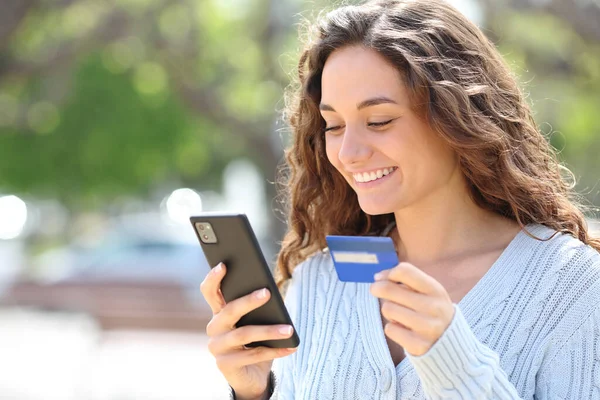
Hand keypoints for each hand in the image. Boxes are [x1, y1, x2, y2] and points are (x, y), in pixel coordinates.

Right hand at [200, 262, 296, 399]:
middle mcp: (214, 328)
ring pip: (244, 334)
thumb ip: (258, 306)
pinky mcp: (224, 365)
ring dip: (269, 331)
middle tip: (267, 292)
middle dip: (248, 301)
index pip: (210, 291)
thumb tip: (270, 290)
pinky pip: (252, 355)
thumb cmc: (255, 341)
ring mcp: (217, 347)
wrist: (252, 375)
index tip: (223, 264)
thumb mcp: (257, 321)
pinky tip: (290, 347)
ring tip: (289, 329)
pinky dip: (274, 350)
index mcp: (219, 312)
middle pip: (229, 310)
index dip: (213, 278)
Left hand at [369, 262, 454, 356]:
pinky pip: (390, 329)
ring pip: (387, 309)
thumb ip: (405, 281)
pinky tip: (405, 330)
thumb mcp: (427, 292)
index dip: (389, 273)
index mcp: (435, 290)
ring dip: (388, 311)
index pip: (404, 271)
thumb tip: (378, 278)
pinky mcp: (419, 345)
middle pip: (389, 289)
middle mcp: (433, 307)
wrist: (451, 343)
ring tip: (400, 315)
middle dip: (378, 288)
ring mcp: (427, 327)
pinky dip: (393, 328)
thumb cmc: (430, 310)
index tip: (382, 278)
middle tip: (375, 290)